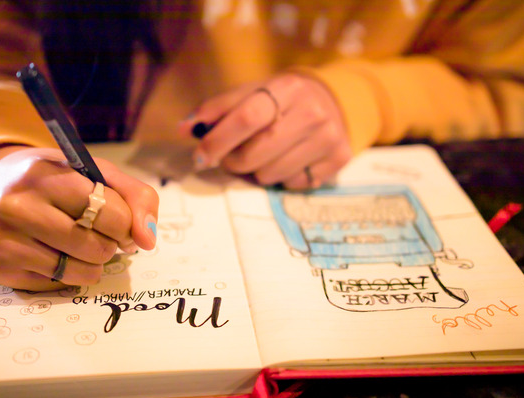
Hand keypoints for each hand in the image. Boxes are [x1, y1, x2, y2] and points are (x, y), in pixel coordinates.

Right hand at [0, 146, 158, 289]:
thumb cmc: (54, 180)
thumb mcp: (95, 172)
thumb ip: (136, 197)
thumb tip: (147, 239)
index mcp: (45, 177)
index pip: (110, 213)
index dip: (125, 222)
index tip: (118, 219)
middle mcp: (18, 208)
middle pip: (97, 247)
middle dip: (110, 243)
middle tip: (97, 231)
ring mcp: (5, 242)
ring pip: (81, 271)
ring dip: (94, 263)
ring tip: (80, 243)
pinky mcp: (1, 270)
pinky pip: (59, 285)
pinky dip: (69, 274)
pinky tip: (55, 253)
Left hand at [180, 73, 351, 188]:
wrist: (330, 102)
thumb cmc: (279, 101)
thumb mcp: (251, 94)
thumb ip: (217, 109)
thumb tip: (184, 127)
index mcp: (287, 87)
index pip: (246, 117)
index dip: (217, 140)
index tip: (200, 156)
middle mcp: (313, 111)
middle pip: (256, 153)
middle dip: (234, 162)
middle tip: (230, 158)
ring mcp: (329, 137)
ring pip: (272, 175)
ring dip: (257, 172)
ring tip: (264, 156)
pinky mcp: (339, 159)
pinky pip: (294, 185)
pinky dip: (284, 179)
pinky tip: (289, 162)